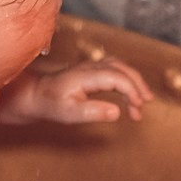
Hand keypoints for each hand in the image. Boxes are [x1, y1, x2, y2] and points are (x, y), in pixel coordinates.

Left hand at [0, 59, 154, 125]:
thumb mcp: (69, 114)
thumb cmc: (51, 104)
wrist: (36, 94)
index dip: (131, 91)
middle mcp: (90, 67)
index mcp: (86, 76)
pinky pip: (115, 69)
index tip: (137, 108)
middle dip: (138, 86)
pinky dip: (127, 80)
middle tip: (145, 106)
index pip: (116, 77)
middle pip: (122, 69)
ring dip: (134, 82)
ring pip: (120, 67)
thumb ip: (93, 112)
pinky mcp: (92, 70)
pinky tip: (129, 94)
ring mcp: (92, 66)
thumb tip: (117, 112)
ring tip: (142, 102)